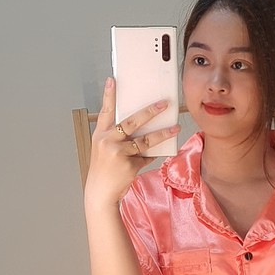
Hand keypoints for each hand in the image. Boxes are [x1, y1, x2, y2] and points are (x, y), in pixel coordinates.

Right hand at [85, 77, 179, 207]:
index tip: (113, 80)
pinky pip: (145, 156)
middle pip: (131, 121)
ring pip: (145, 140)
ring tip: (175, 128)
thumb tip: (146, 130)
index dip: (109, 95)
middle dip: (149, 111)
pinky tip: (162, 151)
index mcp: (99, 135)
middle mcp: (106, 141)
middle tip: (163, 103)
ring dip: (162, 133)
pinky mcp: (127, 164)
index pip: (105, 111)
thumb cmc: (104, 171)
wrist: (100, 194)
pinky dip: (152, 155)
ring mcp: (117, 152)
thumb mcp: (107, 151)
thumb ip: (121, 140)